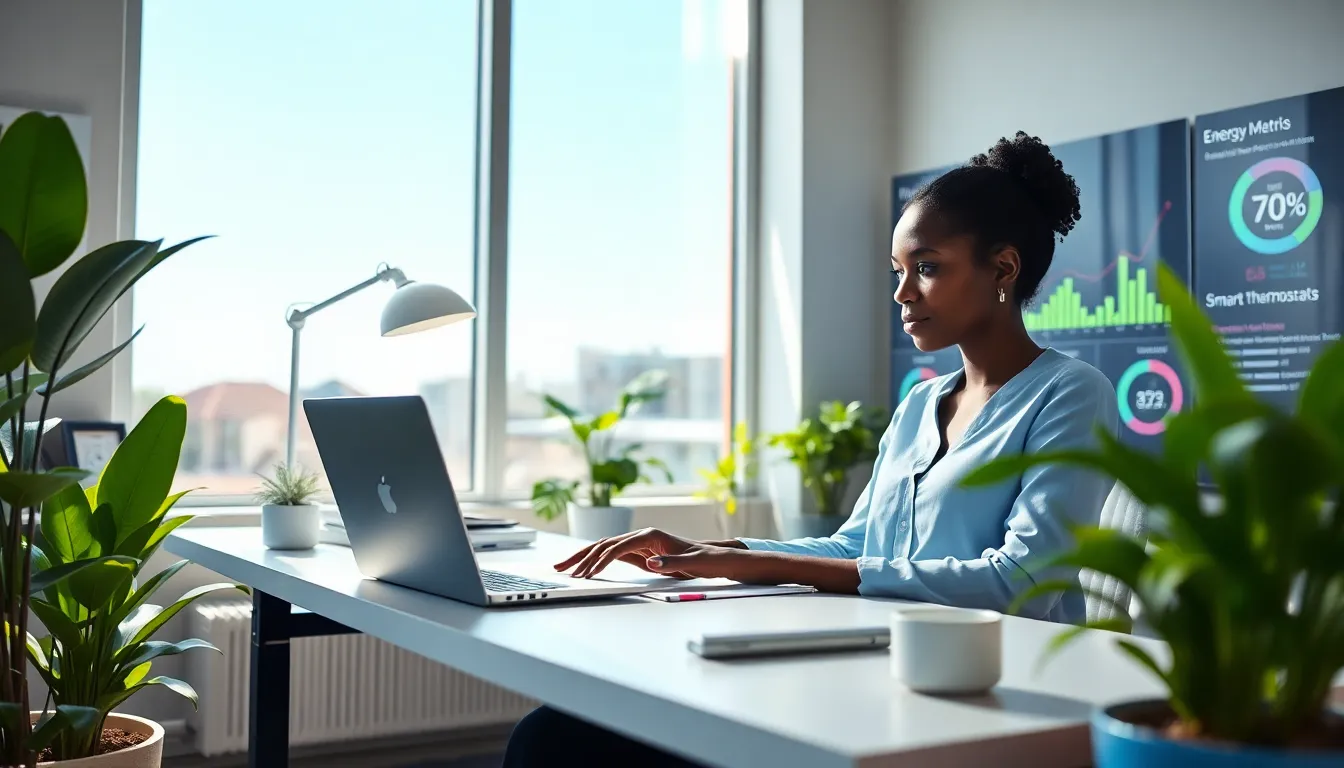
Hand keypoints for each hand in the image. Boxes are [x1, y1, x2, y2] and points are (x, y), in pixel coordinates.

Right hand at [555, 528, 747, 580]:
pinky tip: (583, 568)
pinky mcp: (638, 553)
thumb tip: (651, 562)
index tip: (588, 573)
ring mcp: (639, 543)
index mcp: (652, 535)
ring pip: (604, 547)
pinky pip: (611, 555)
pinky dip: (595, 561)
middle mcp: (643, 536)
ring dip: (583, 557)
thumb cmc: (705, 560)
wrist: (713, 558)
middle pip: (605, 543)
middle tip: (561, 569)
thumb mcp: (694, 564)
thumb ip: (672, 563)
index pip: (620, 546)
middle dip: (582, 556)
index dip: (602, 559)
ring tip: (562, 568)